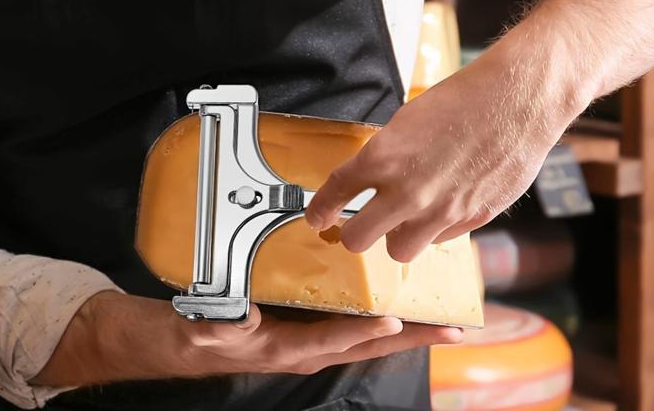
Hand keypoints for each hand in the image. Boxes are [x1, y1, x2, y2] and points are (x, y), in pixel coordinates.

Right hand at [180, 300, 460, 377]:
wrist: (201, 341)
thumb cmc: (209, 334)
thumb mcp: (209, 328)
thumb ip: (225, 324)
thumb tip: (246, 314)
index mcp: (292, 347)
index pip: (335, 338)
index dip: (364, 331)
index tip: (395, 322)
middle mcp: (314, 347)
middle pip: (371, 343)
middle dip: (412, 336)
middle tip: (452, 328)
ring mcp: (319, 340)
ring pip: (371, 337)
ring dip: (409, 329)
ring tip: (444, 320)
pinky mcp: (319, 329)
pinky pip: (359, 326)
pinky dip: (386, 318)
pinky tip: (405, 306)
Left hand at [304, 46, 578, 262]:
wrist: (515, 100)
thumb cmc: (461, 100)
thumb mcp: (408, 120)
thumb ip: (386, 156)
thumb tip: (372, 178)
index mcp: (383, 157)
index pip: (335, 193)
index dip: (319, 209)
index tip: (315, 217)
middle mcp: (406, 192)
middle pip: (357, 240)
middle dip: (353, 234)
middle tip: (358, 225)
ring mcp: (440, 211)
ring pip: (399, 251)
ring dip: (397, 237)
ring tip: (405, 219)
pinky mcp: (472, 220)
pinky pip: (440, 239)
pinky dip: (436, 229)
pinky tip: (445, 204)